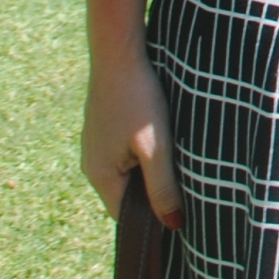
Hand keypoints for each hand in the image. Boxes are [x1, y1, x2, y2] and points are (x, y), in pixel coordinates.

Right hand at [82, 51, 183, 231]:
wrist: (118, 53)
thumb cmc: (137, 100)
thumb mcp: (155, 147)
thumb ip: (162, 187)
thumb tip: (173, 226)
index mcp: (100, 176)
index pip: (125, 216)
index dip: (152, 221)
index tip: (182, 217)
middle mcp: (91, 164)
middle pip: (126, 195)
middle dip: (152, 197)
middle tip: (186, 189)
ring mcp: (96, 145)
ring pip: (127, 172)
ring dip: (150, 173)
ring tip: (177, 161)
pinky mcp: (104, 128)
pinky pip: (124, 153)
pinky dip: (143, 153)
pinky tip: (161, 139)